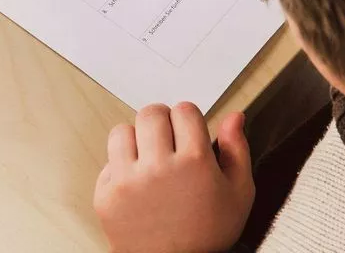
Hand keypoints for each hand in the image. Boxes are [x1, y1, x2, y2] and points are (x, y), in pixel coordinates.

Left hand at [95, 103, 252, 252]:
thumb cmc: (207, 236)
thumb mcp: (238, 195)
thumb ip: (237, 150)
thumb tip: (234, 117)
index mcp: (194, 162)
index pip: (184, 110)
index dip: (188, 119)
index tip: (189, 133)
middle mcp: (158, 167)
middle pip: (151, 113)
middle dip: (161, 122)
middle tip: (167, 141)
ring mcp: (128, 180)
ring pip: (123, 131)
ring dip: (136, 140)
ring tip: (149, 159)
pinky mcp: (106, 194)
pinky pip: (108, 160)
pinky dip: (121, 166)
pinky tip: (137, 183)